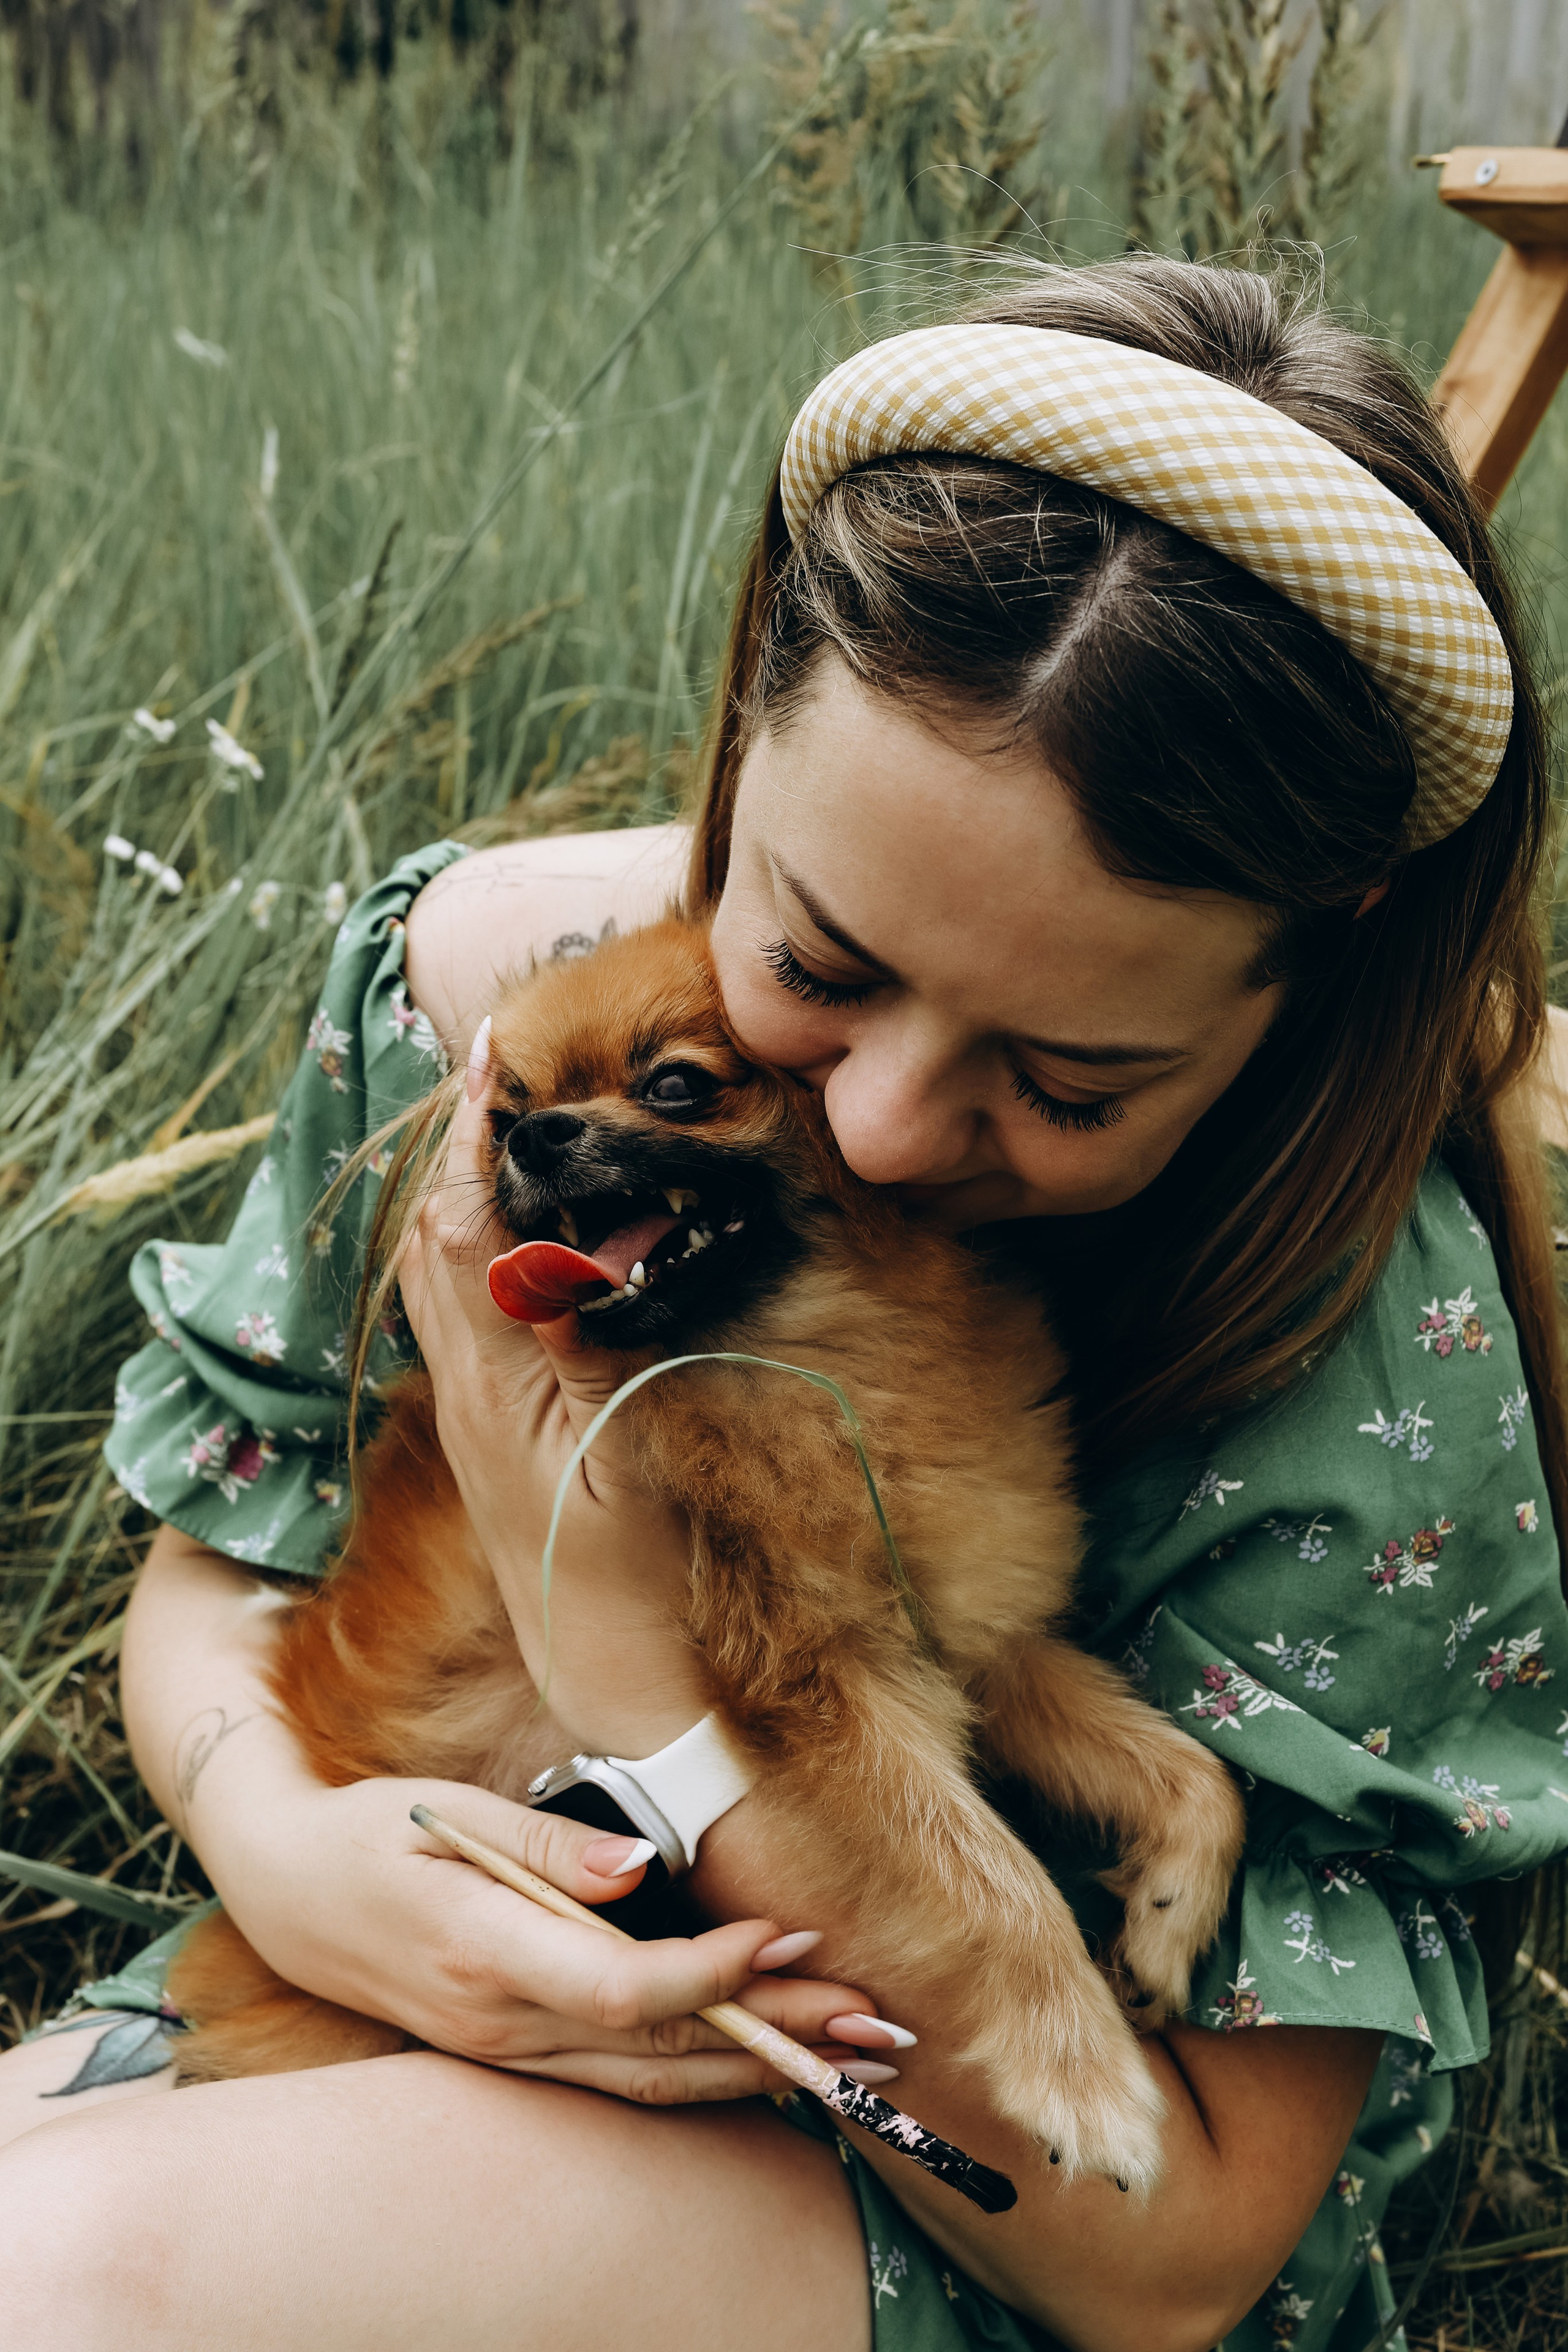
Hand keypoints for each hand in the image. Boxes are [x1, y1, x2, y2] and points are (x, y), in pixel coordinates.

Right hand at [218, 1769, 899, 2101]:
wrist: (289, 1892)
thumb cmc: (371, 1833)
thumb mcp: (447, 1813)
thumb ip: (549, 1845)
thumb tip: (642, 1867)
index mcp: (484, 1952)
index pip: (621, 1987)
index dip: (712, 1973)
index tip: (786, 1933)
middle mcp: (503, 2021)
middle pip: (660, 2045)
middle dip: (777, 2035)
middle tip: (878, 2022)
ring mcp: (510, 2050)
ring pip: (653, 2079)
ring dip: (762, 2070)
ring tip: (857, 2055)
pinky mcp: (519, 2053)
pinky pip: (626, 2080)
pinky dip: (705, 2076)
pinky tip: (770, 2066)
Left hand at [398, 1019, 702, 1754]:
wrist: (619, 1689)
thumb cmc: (638, 1586)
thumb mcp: (630, 1460)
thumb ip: (593, 1349)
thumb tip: (567, 1252)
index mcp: (497, 1385)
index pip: (459, 1231)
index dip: (469, 1137)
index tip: (491, 1054)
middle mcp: (469, 1392)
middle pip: (430, 1240)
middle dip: (453, 1145)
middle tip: (493, 1067)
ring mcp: (477, 1416)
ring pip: (438, 1278)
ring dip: (459, 1192)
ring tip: (498, 1126)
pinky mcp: (497, 1437)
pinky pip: (465, 1318)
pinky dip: (479, 1251)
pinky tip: (516, 1236)